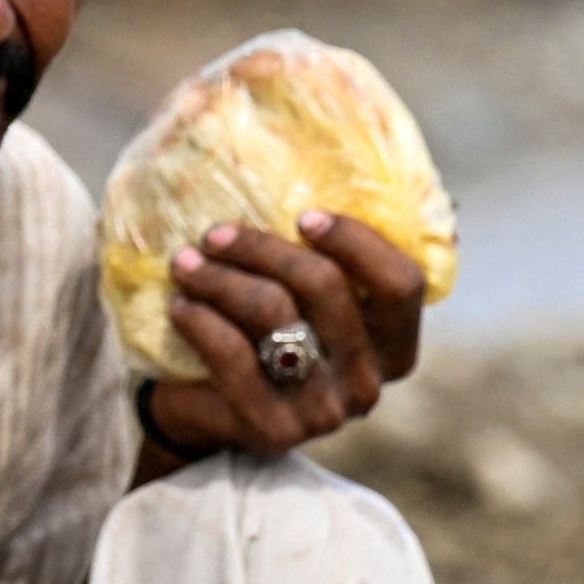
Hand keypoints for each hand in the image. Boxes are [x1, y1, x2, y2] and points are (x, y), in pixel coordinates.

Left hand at [145, 212, 424, 459]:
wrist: (206, 411)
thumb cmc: (260, 335)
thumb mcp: (301, 298)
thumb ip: (321, 255)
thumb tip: (305, 153)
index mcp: (393, 346)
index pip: (401, 283)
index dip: (356, 241)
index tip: (305, 215)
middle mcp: (368, 382)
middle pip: (326, 288)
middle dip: (264, 248)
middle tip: (215, 232)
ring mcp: (325, 412)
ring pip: (275, 314)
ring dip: (220, 278)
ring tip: (186, 263)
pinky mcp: (274, 430)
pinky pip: (234, 354)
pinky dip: (201, 320)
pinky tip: (181, 306)